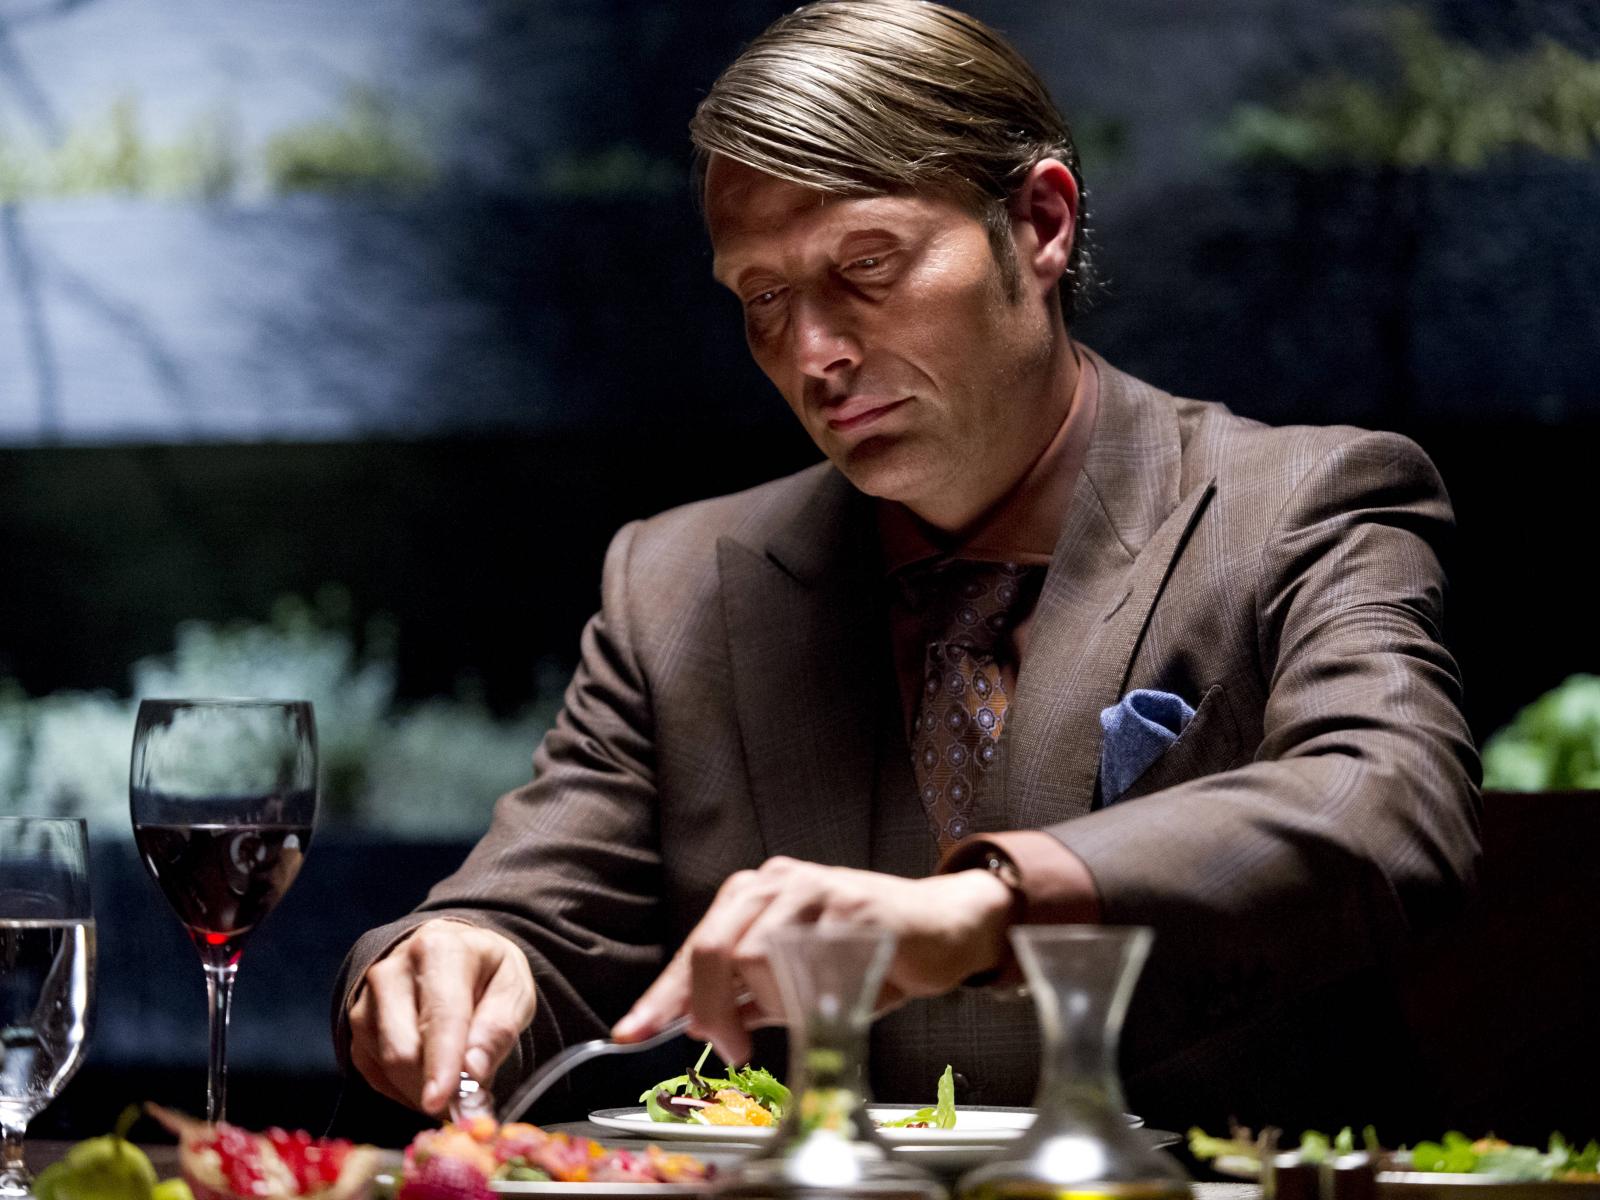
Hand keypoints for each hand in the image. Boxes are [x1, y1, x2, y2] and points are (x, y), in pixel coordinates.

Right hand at [347, 918, 535, 1114]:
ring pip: (388, 1067)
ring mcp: (367, 999)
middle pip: (404, 1050)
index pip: (440, 1016)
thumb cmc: (486, 972)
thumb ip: (499, 1028)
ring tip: (456, 1077)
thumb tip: (473, 1070)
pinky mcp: (356, 1026)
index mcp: (440, 950)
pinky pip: (376, 1075)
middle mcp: (393, 971)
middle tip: (470, 1097)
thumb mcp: (515, 988)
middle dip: (437, 1086)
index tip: (440, 1101)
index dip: (441, 1063)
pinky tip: (430, 1074)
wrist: (450, 954)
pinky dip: (406, 1089)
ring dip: (424, 1089)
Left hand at [612, 857, 1012, 1063]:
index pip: (696, 948)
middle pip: (713, 948)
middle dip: (710, 1008)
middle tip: (729, 1045)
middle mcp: (778, 882)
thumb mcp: (796, 979)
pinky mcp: (852, 906)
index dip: (663, 996)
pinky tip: (831, 994)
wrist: (943, 928)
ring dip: (772, 1001)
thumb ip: (747, 996)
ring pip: (755, 954)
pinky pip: (810, 959)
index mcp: (755, 894)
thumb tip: (694, 1024)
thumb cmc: (869, 954)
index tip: (632, 1031)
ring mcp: (815, 889)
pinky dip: (811, 992)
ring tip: (802, 1011)